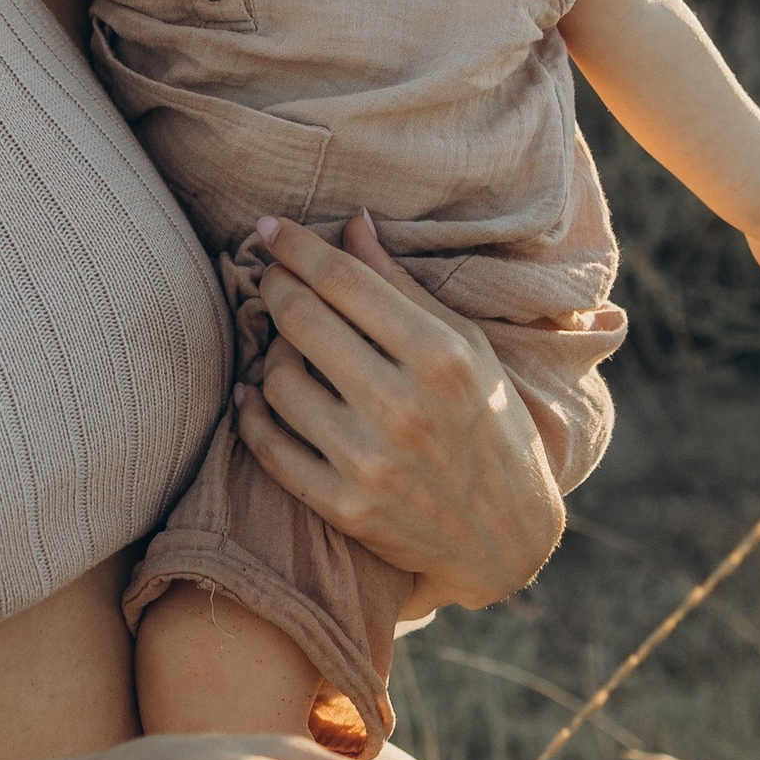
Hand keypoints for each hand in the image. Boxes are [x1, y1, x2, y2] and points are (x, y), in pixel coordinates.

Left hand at [236, 214, 564, 610]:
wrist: (508, 535)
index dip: (296, 247)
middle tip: (272, 276)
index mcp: (439, 355)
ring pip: (279, 380)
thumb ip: (402, 285)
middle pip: (302, 321)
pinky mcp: (345, 508)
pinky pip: (270, 448)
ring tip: (286, 341)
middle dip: (276, 286)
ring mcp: (369, 462)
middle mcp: (402, 406)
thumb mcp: (466, 346)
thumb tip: (351, 224)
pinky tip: (254, 392)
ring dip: (271, 350)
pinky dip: (252, 414)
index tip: (269, 227)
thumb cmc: (491, 423)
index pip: (343, 281)